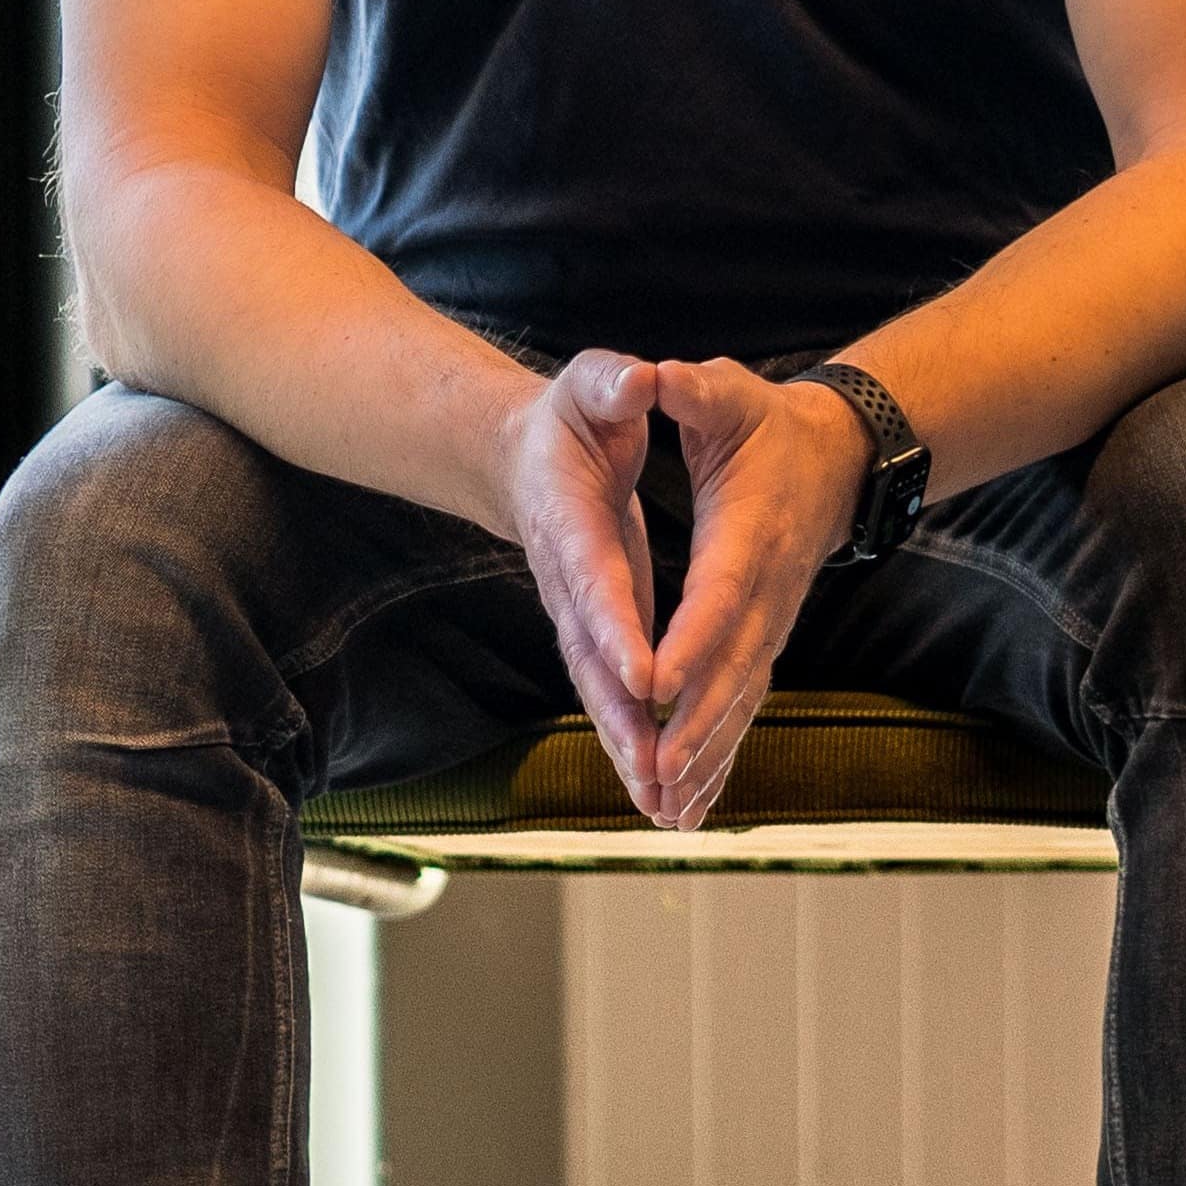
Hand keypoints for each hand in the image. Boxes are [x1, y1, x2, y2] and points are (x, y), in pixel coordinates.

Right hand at [491, 353, 663, 811]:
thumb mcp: (591, 384)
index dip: (617, 625)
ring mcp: (579, 616)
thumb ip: (611, 384)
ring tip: (663, 807)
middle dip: (622, 716)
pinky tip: (663, 796)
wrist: (522, 457)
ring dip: (630, 750)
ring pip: (601, 691)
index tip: (644, 672)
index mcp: (571, 521)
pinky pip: (615, 698)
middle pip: (592, 657)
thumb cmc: (568, 418)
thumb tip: (638, 379)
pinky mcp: (597, 636)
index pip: (595, 577)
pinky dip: (635, 746)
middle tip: (654, 768)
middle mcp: (568, 581)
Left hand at [638, 361, 871, 824]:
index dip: (690, 639)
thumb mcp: (726, 393)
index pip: (718, 592)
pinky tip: (691, 806)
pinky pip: (744, 707)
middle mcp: (767, 590)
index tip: (657, 684)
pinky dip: (720, 757)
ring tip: (666, 810)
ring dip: (705, 757)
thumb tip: (654, 375)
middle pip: (730, 667)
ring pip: (739, 700)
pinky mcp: (767, 642)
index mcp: (749, 531)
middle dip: (692, 726)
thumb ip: (691, 389)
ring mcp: (772, 623)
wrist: (836, 456)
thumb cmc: (766, 422)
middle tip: (655, 776)